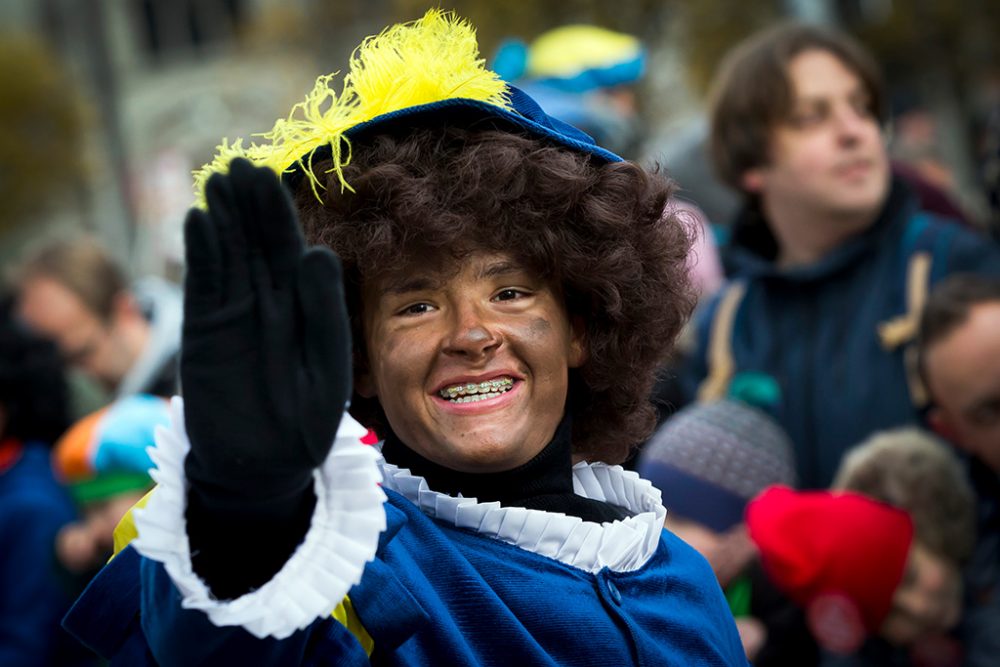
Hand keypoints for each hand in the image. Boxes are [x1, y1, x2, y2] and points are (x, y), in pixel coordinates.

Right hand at [180, 158, 351, 511]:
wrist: (261, 468)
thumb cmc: (304, 424)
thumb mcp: (325, 373)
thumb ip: (324, 315)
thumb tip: (318, 252)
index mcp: (306, 309)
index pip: (292, 252)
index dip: (280, 217)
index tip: (268, 180)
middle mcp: (269, 304)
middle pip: (258, 246)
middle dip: (250, 207)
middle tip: (239, 166)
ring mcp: (234, 316)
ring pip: (229, 258)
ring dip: (222, 221)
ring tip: (216, 183)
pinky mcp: (204, 333)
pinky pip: (202, 288)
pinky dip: (200, 256)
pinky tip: (197, 222)